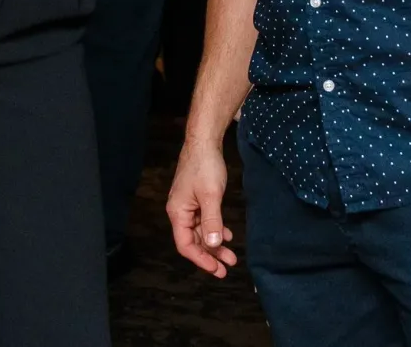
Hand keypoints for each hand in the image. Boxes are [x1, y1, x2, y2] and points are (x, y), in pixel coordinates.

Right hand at [167, 137, 237, 277]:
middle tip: (226, 268)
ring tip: (231, 256)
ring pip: (201, 232)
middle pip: (193, 241)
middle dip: (210, 255)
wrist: (204, 141)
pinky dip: (215, 229)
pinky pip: (205, 221)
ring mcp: (188, 205)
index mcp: (178, 213)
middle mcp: (180, 211)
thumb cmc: (205, 166)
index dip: (201, 259)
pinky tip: (227, 235)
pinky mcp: (196, 199)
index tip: (216, 269)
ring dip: (215, 244)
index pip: (186, 245)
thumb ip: (212, 221)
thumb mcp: (211, 196)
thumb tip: (213, 245)